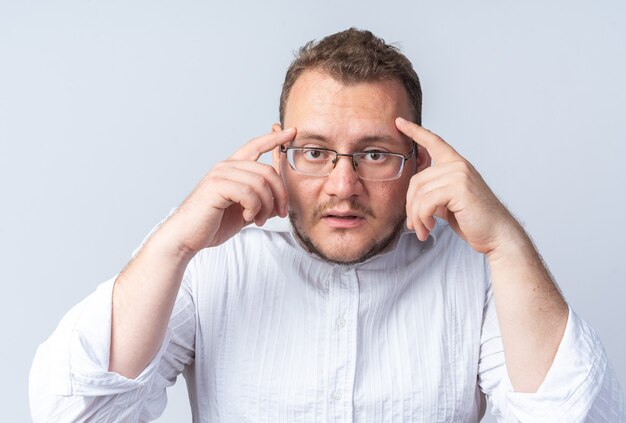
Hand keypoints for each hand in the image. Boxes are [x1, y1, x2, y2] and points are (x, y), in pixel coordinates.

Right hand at [162, 128, 295, 255]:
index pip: (255, 146)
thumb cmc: (211, 225)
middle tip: (280, 213)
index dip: (274, 138)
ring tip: (259, 220)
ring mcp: (220, 174)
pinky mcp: (216, 186)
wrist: (186, 238)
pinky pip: (249, 193)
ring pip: (260, 183)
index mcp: (231, 169)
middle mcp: (225, 166)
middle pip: (267, 170)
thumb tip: (280, 202)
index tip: (291, 131)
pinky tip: (247, 217)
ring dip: (267, 205)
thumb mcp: (244, 212)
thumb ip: (260, 203)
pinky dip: (254, 208)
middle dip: (280, 193)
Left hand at [396, 117, 521, 255]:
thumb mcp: (449, 202)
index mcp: (456, 165)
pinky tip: (430, 227)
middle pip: (416, 180)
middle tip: (413, 225)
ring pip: (419, 193)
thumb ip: (434, 192)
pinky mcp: (458, 189)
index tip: (399, 122)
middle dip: (410, 206)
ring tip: (423, 230)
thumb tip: (412, 200)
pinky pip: (426, 202)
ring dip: (416, 216)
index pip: (433, 142)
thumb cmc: (474, 220)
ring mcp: (459, 175)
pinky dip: (423, 218)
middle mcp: (458, 166)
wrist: (497, 235)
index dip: (415, 131)